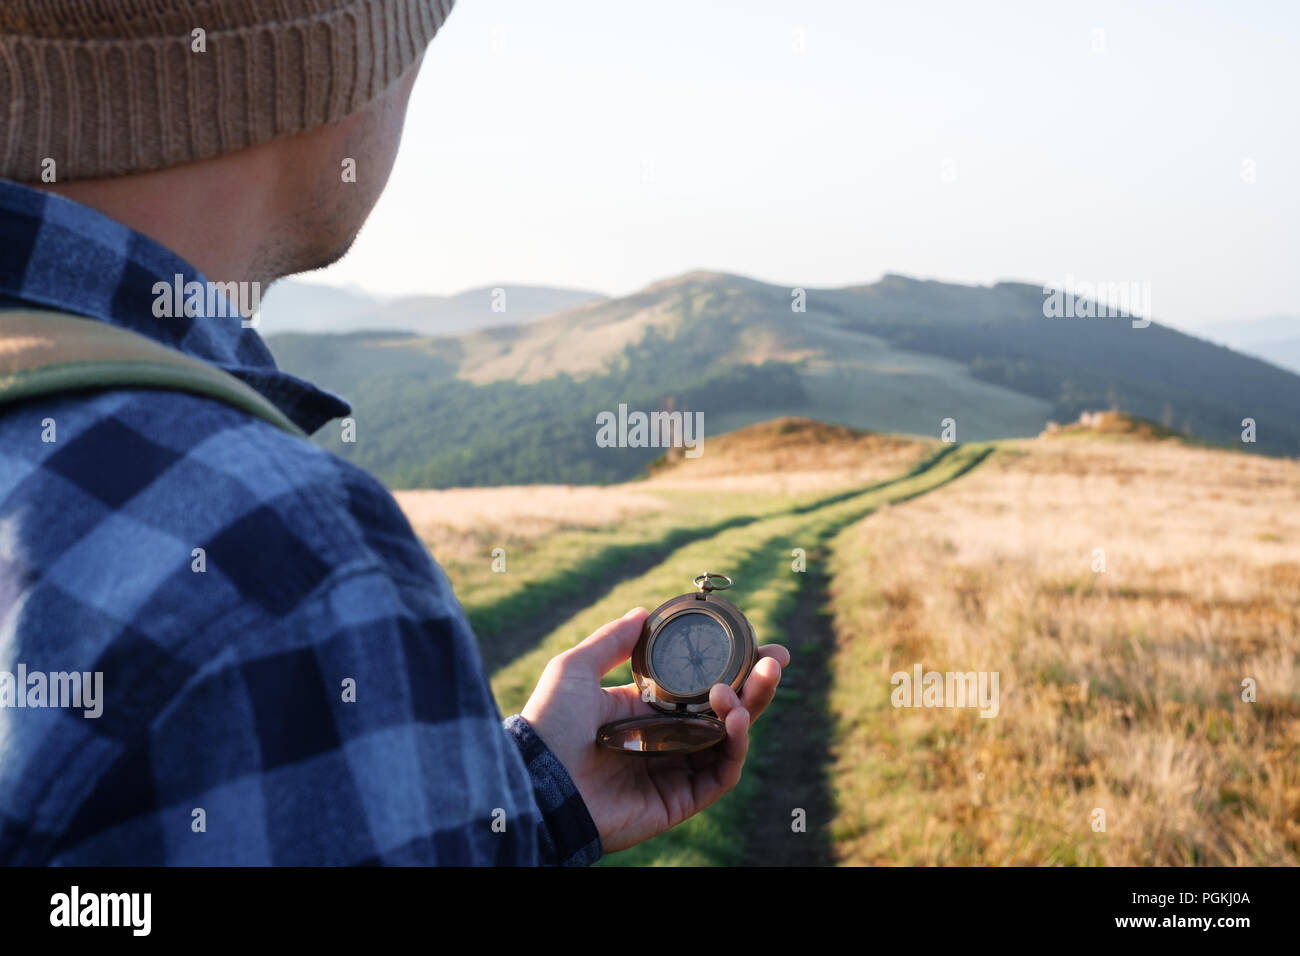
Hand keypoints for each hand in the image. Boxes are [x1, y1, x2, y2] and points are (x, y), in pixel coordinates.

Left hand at [520, 607, 788, 853]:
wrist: (536, 780)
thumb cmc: (548, 724)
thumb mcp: (575, 669)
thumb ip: (611, 641)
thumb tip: (642, 612)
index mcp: (646, 711)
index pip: (701, 688)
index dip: (735, 668)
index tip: (762, 647)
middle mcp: (666, 740)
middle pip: (725, 712)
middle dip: (756, 686)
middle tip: (776, 661)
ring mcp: (674, 771)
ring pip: (729, 742)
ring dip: (746, 711)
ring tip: (737, 692)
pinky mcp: (679, 800)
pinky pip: (720, 775)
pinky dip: (734, 747)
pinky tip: (733, 719)